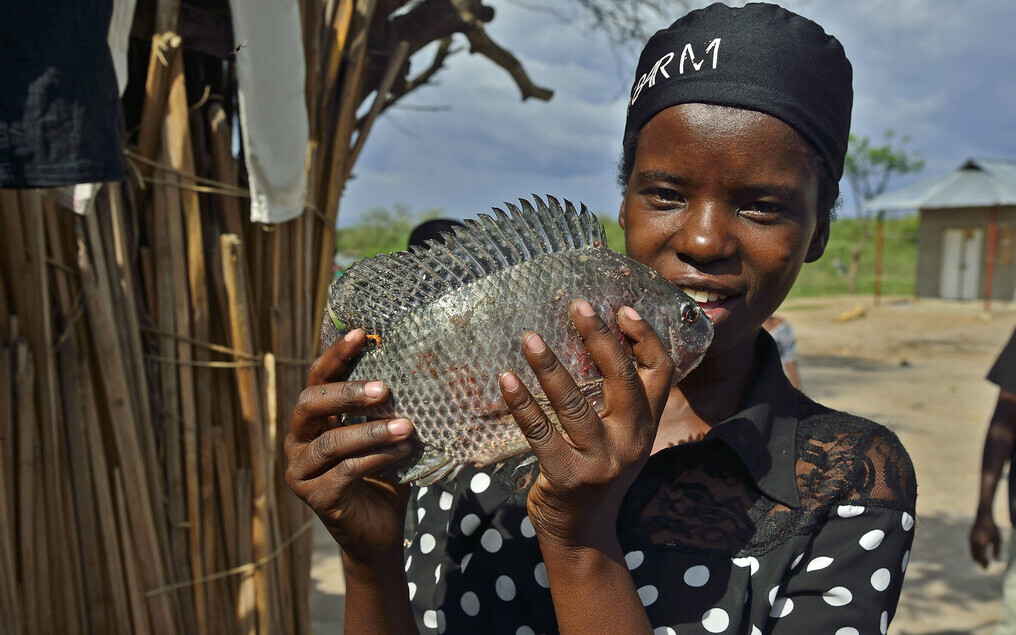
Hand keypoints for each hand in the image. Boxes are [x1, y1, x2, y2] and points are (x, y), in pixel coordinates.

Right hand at [284, 329, 414, 563]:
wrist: (380, 530)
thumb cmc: (383, 474)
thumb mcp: (384, 435)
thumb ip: (387, 406)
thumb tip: (418, 362)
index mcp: (312, 420)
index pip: (317, 378)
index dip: (337, 355)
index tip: (363, 334)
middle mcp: (298, 441)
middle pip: (310, 403)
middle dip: (347, 392)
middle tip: (384, 388)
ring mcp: (301, 471)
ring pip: (331, 441)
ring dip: (371, 431)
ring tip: (406, 426)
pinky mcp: (316, 497)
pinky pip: (347, 471)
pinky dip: (377, 458)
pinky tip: (403, 452)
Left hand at [498, 299, 673, 550]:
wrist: (583, 536)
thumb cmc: (596, 473)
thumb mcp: (620, 438)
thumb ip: (617, 400)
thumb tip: (597, 339)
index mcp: (646, 426)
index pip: (661, 372)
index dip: (646, 337)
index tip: (622, 308)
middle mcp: (631, 441)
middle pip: (622, 379)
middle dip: (601, 337)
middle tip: (577, 306)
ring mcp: (601, 461)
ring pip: (576, 405)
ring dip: (550, 367)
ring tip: (529, 337)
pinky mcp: (568, 478)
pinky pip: (540, 433)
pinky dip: (522, 404)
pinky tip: (507, 379)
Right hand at [970, 512, 1000, 568]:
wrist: (983, 517)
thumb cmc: (993, 528)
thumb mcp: (998, 540)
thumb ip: (997, 550)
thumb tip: (997, 560)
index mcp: (981, 544)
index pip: (981, 557)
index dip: (984, 564)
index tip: (986, 569)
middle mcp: (974, 543)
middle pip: (975, 556)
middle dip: (980, 562)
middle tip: (986, 565)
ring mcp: (970, 539)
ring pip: (972, 552)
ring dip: (977, 557)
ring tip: (983, 560)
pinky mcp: (969, 537)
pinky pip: (971, 547)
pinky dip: (975, 552)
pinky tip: (980, 552)